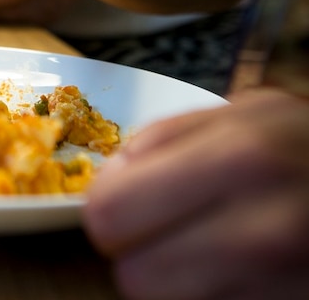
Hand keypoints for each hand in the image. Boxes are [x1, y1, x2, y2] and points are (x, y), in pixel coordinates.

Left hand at [83, 87, 308, 298]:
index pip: (110, 216)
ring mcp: (287, 287)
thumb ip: (164, 139)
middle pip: (136, 280)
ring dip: (178, 287)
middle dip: (141, 258)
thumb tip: (109, 179)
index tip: (129, 207)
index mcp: (240, 160)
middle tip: (169, 237)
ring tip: (211, 254)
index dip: (111, 213)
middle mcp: (265, 232)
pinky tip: (242, 276)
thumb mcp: (249, 113)